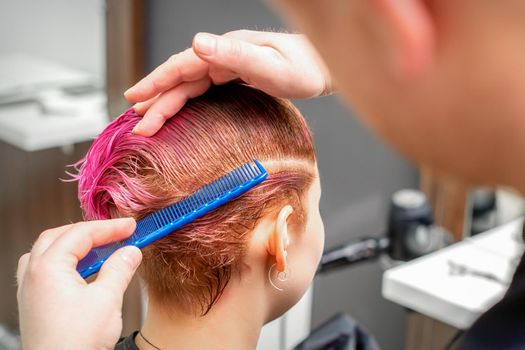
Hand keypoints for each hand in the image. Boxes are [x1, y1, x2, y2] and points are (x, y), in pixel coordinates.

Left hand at [17, 218, 141, 349]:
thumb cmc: (75, 344)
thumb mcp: (107, 300)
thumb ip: (119, 269)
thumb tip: (130, 252)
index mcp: (48, 268)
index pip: (81, 234)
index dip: (109, 228)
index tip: (130, 227)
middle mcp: (33, 275)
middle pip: (60, 236)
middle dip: (91, 232)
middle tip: (118, 233)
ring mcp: (31, 290)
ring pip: (50, 252)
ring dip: (76, 246)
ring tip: (102, 249)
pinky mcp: (35, 305)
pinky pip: (46, 270)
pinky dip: (67, 262)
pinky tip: (84, 272)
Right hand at [125, 30, 332, 135]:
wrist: (323, 68)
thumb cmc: (303, 69)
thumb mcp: (270, 65)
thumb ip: (234, 55)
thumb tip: (197, 43)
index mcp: (227, 50)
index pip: (182, 66)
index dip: (156, 82)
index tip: (135, 99)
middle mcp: (223, 55)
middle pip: (181, 78)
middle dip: (156, 98)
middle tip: (137, 122)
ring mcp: (228, 65)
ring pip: (189, 85)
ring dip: (167, 101)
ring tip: (148, 117)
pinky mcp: (235, 76)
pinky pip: (202, 89)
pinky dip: (185, 100)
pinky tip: (178, 108)